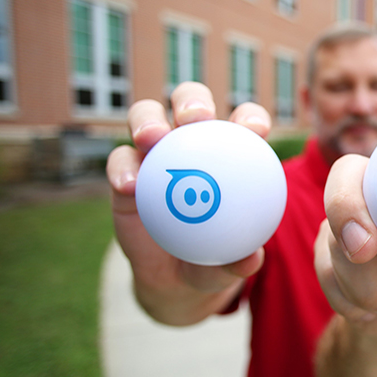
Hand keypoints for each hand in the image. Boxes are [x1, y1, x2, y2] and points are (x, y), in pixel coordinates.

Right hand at [106, 82, 270, 324]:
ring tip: (152, 137)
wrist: (171, 276)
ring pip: (147, 117)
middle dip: (194, 100)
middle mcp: (191, 143)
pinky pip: (121, 160)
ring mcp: (155, 153)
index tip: (255, 131)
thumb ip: (238, 260)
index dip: (250, 117)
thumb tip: (252, 259)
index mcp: (230, 154)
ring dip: (148, 119)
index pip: (244, 123)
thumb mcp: (226, 266)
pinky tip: (129, 184)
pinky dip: (123, 168)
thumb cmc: (211, 260)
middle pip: (191, 104)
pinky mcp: (126, 169)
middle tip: (196, 119)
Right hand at [314, 87, 376, 340]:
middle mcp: (376, 190)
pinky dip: (349, 297)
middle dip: (346, 202)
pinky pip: (325, 269)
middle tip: (367, 244)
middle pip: (347, 173)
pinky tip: (374, 314)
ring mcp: (343, 218)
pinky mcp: (324, 247)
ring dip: (355, 274)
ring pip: (331, 233)